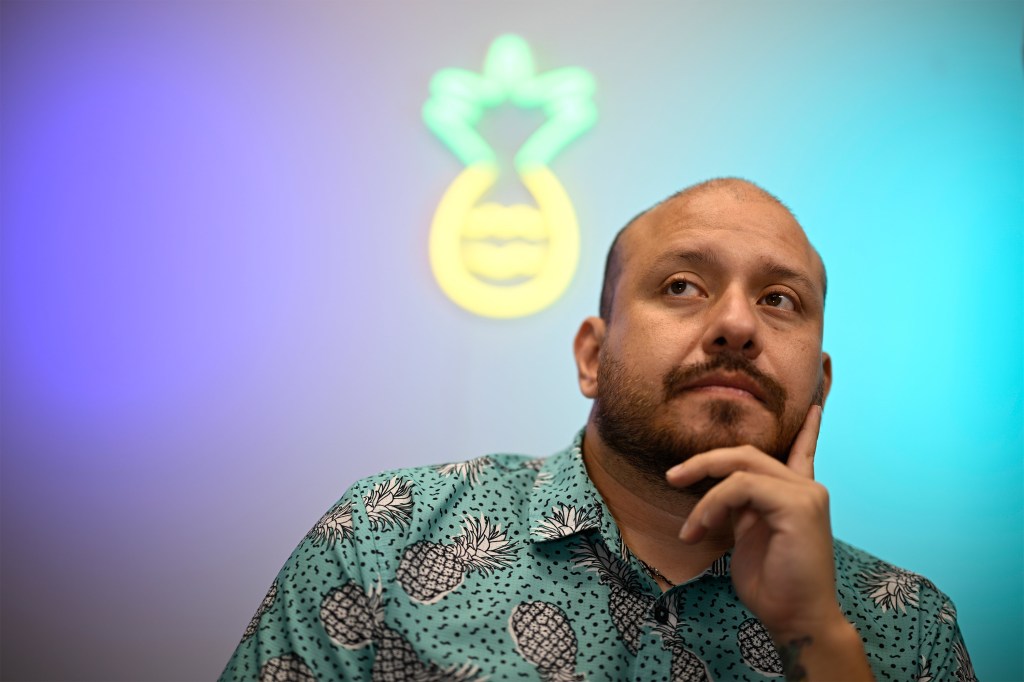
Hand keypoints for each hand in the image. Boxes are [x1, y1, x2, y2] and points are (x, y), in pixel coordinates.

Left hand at [665, 405, 840, 641]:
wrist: (796, 619)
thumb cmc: (772, 586)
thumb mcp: (749, 537)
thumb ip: (741, 509)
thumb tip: (719, 495)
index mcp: (797, 494)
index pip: (803, 451)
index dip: (807, 430)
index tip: (814, 407)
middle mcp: (805, 488)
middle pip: (748, 453)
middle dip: (705, 461)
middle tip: (672, 476)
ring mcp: (805, 493)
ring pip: (740, 466)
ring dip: (704, 494)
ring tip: (690, 528)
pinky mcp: (798, 505)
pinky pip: (741, 486)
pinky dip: (714, 504)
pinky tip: (702, 528)